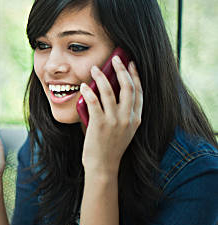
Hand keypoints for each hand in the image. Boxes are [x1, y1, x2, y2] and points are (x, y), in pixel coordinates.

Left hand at [80, 56, 142, 175]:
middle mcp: (128, 118)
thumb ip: (120, 113)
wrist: (103, 166)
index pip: (139, 92)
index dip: (135, 75)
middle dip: (122, 69)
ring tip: (95, 68)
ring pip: (109, 91)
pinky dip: (89, 91)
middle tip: (116, 58)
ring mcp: (114, 121)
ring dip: (102, 77)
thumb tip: (106, 92)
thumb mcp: (123, 130)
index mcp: (136, 118)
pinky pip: (94, 102)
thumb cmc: (109, 147)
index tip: (131, 63)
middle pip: (128, 87)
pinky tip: (85, 85)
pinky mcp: (100, 124)